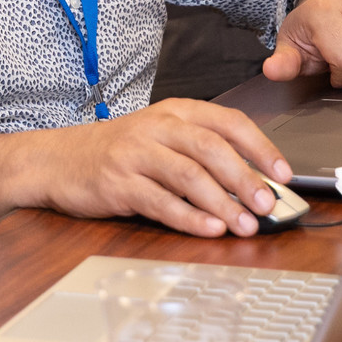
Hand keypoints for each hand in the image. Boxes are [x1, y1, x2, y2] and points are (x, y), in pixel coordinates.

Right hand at [25, 100, 293, 238]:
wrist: (57, 160)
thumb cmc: (117, 151)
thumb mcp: (160, 137)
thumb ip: (201, 152)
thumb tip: (254, 183)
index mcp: (175, 112)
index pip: (228, 122)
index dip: (260, 147)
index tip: (284, 174)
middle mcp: (156, 127)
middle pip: (211, 148)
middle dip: (246, 178)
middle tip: (269, 204)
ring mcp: (135, 154)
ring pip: (188, 175)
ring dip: (222, 203)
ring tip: (245, 225)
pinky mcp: (118, 183)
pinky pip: (160, 202)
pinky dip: (189, 218)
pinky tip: (209, 230)